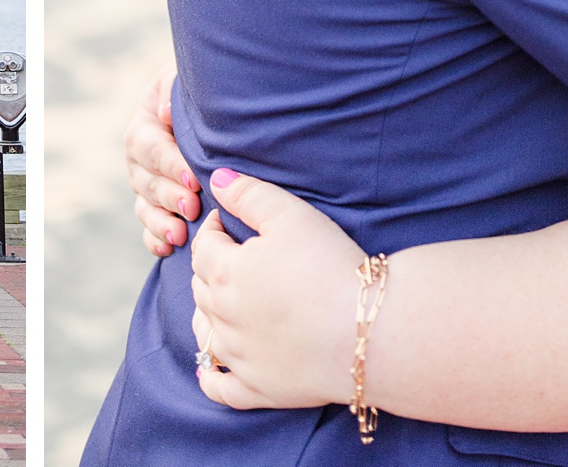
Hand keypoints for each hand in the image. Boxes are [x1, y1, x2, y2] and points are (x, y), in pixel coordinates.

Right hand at [126, 63, 199, 254]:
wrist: (207, 109)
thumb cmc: (196, 91)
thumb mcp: (180, 78)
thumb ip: (171, 91)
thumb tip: (165, 115)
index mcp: (143, 128)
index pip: (151, 148)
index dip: (171, 164)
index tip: (193, 178)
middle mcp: (139, 160)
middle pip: (147, 182)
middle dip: (169, 196)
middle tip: (192, 207)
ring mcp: (145, 186)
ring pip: (146, 208)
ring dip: (161, 223)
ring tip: (179, 235)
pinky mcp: (155, 207)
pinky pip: (149, 227)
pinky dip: (155, 239)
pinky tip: (167, 249)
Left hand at [189, 169, 363, 410]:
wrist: (367, 331)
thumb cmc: (330, 266)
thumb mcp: (291, 215)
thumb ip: (249, 194)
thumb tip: (216, 179)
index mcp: (224, 272)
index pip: (204, 245)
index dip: (214, 228)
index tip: (227, 221)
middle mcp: (223, 316)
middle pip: (201, 287)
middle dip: (210, 267)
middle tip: (231, 256)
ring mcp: (239, 357)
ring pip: (204, 333)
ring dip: (206, 314)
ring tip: (219, 302)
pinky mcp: (259, 389)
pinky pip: (222, 389)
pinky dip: (211, 378)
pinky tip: (210, 370)